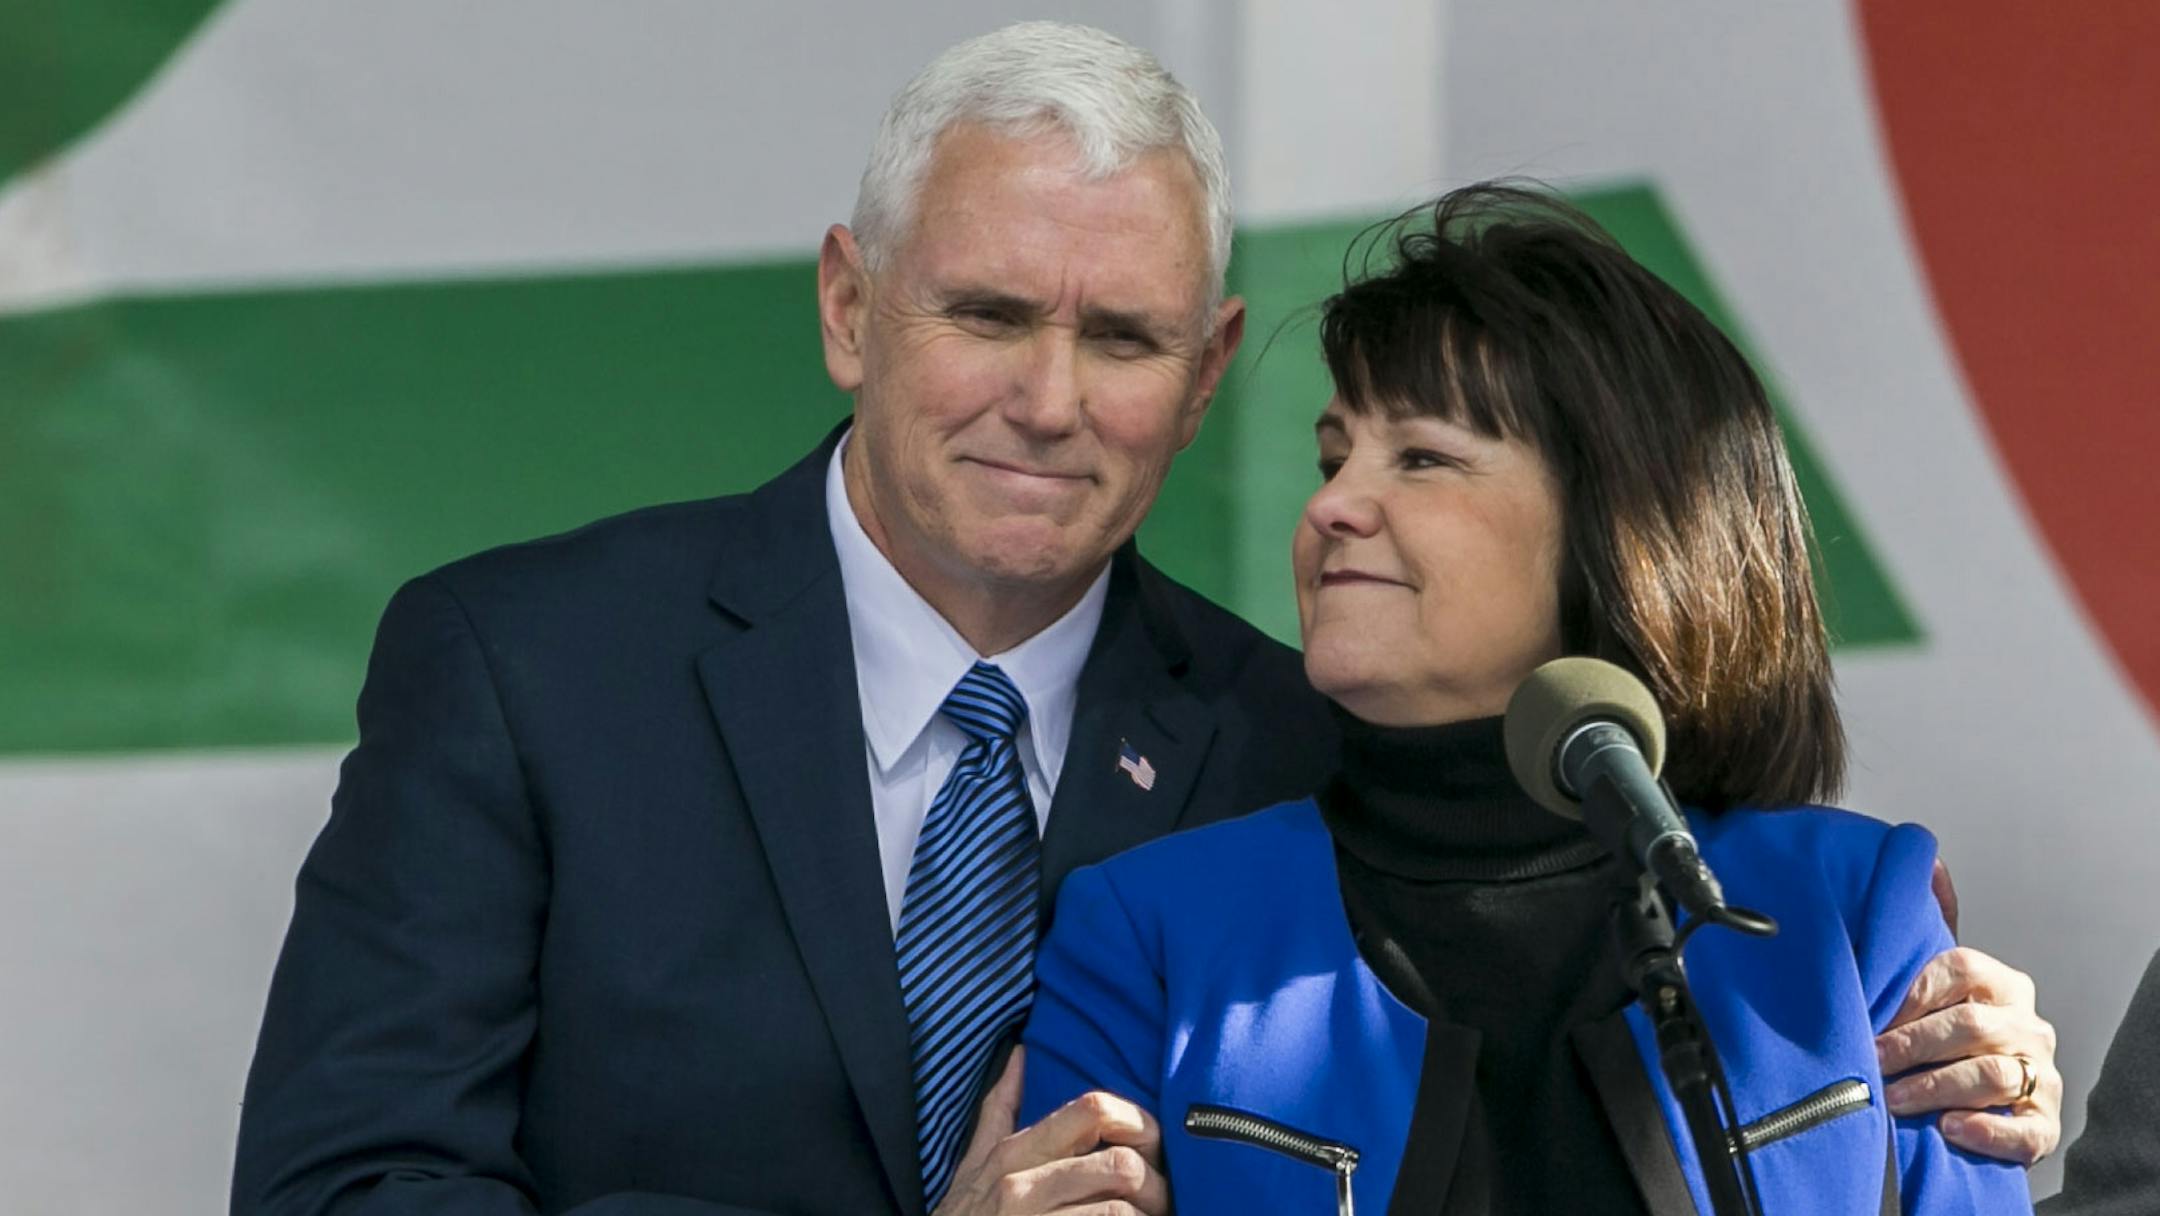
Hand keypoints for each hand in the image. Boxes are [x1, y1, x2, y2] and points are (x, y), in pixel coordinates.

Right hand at [934, 1048, 1171, 1215]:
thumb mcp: (973, 1165)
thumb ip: (1000, 1110)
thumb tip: (1020, 1053)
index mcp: (1013, 1152)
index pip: (1092, 1111)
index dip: (1138, 1122)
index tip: (1154, 1146)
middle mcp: (1021, 1185)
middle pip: (1120, 1165)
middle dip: (1157, 1184)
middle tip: (1167, 1199)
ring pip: (1120, 1210)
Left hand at [1876, 945, 2062, 1165]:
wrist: (1978, 1100)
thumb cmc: (1945, 1034)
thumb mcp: (1936, 986)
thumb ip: (1928, 933)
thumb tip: (1930, 864)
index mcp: (2004, 985)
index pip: (1963, 968)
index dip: (1914, 991)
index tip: (1875, 1014)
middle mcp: (2029, 1026)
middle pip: (1971, 1025)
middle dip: (1913, 1044)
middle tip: (1873, 1060)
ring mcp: (2042, 1075)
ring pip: (1992, 1075)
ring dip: (1935, 1088)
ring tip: (1893, 1099)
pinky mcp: (2045, 1123)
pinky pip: (2024, 1131)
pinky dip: (1987, 1131)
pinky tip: (1950, 1128)